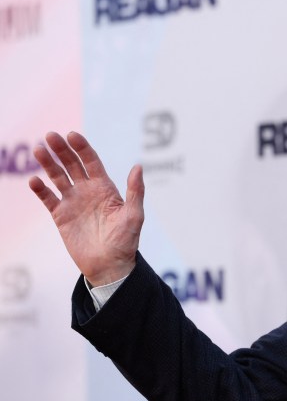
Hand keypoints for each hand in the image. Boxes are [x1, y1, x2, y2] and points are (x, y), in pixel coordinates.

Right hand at [29, 132, 144, 285]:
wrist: (110, 265)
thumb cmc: (126, 240)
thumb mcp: (134, 215)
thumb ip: (135, 191)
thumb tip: (138, 167)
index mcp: (105, 187)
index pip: (91, 161)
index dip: (82, 148)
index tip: (72, 135)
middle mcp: (87, 190)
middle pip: (72, 164)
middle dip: (62, 149)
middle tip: (51, 136)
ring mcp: (73, 202)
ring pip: (57, 177)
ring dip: (48, 163)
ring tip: (39, 150)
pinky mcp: (61, 216)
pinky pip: (48, 198)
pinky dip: (40, 189)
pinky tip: (34, 180)